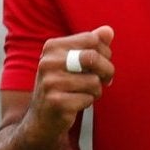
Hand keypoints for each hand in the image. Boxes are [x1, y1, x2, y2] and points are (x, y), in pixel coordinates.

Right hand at [27, 26, 114, 140]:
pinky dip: (87, 102)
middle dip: (107, 70)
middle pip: (92, 57)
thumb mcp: (74, 62)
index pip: (92, 39)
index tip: (104, 64)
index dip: (105, 52)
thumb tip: (108, 31)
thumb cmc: (62, 86)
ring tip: (85, 93)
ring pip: (93, 81)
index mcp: (52, 47)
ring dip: (96, 90)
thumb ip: (91, 45)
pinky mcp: (56, 102)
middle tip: (106, 80)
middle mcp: (48, 62)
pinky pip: (88, 99)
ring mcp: (50, 83)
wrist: (41, 119)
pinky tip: (76, 104)